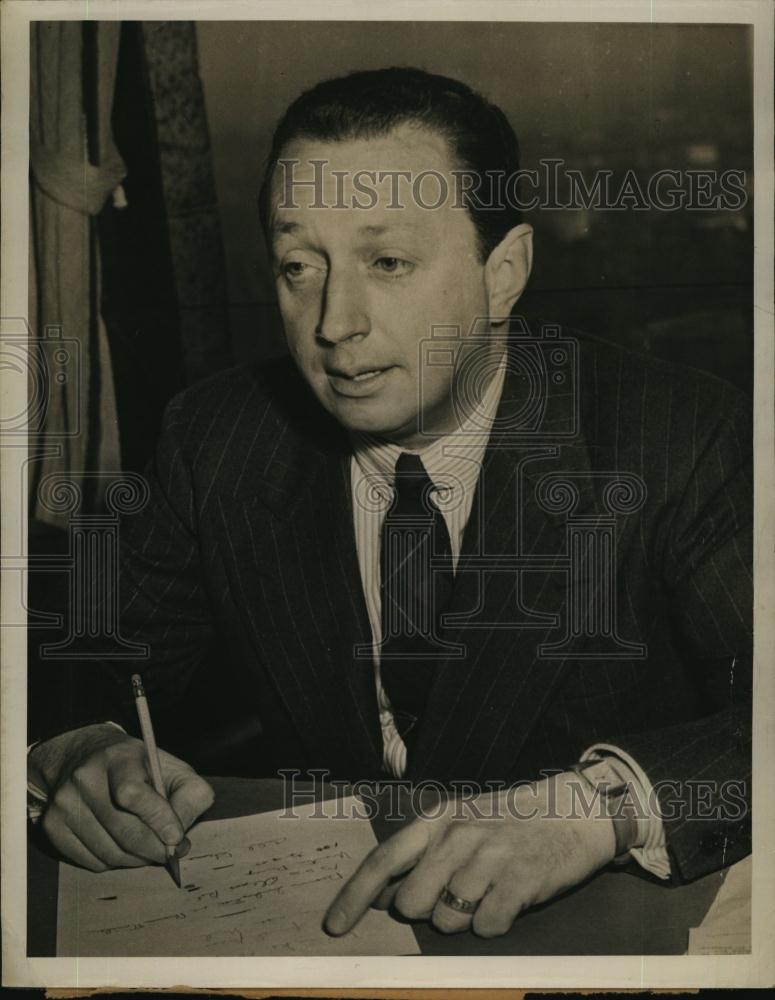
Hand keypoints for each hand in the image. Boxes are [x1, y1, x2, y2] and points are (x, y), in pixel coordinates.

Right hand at [29, 723, 213, 871]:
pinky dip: (115, 862)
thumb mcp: (171, 768)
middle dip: (155, 850)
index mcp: (119, 758)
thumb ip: (190, 796)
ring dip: (137, 859)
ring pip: (110, 853)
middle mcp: (86, 779)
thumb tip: (179, 839)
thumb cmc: (138, 768)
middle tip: (170, 852)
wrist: (85, 758)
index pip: (133, 794)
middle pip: (125, 832)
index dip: (159, 820)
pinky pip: (93, 863)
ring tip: (148, 847)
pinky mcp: (52, 827)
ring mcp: (65, 804)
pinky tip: (123, 846)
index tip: (177, 837)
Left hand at [324, 771, 616, 937]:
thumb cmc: (507, 823)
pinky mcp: (521, 880)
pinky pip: (486, 927)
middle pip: (412, 902)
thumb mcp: (459, 825)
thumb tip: (378, 894)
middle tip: (452, 896)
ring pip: (447, 920)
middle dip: (425, 912)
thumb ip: (420, 857)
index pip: (384, 859)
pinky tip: (506, 901)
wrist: (571, 811)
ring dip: (462, 919)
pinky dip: (493, 924)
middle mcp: (458, 835)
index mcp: (437, 820)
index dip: (354, 896)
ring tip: (486, 894)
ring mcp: (490, 857)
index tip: (334, 926)